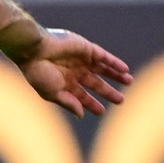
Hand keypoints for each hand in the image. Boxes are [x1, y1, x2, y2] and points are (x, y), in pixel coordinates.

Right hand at [14, 28, 132, 116]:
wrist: (34, 50)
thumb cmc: (38, 73)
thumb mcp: (52, 93)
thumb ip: (68, 103)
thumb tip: (81, 114)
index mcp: (64, 83)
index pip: (82, 95)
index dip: (92, 104)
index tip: (102, 111)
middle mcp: (73, 71)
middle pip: (95, 83)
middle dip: (107, 92)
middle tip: (121, 100)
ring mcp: (80, 59)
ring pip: (102, 69)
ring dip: (115, 75)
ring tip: (129, 82)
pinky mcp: (86, 48)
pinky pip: (104, 56)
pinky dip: (114, 62)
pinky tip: (124, 69)